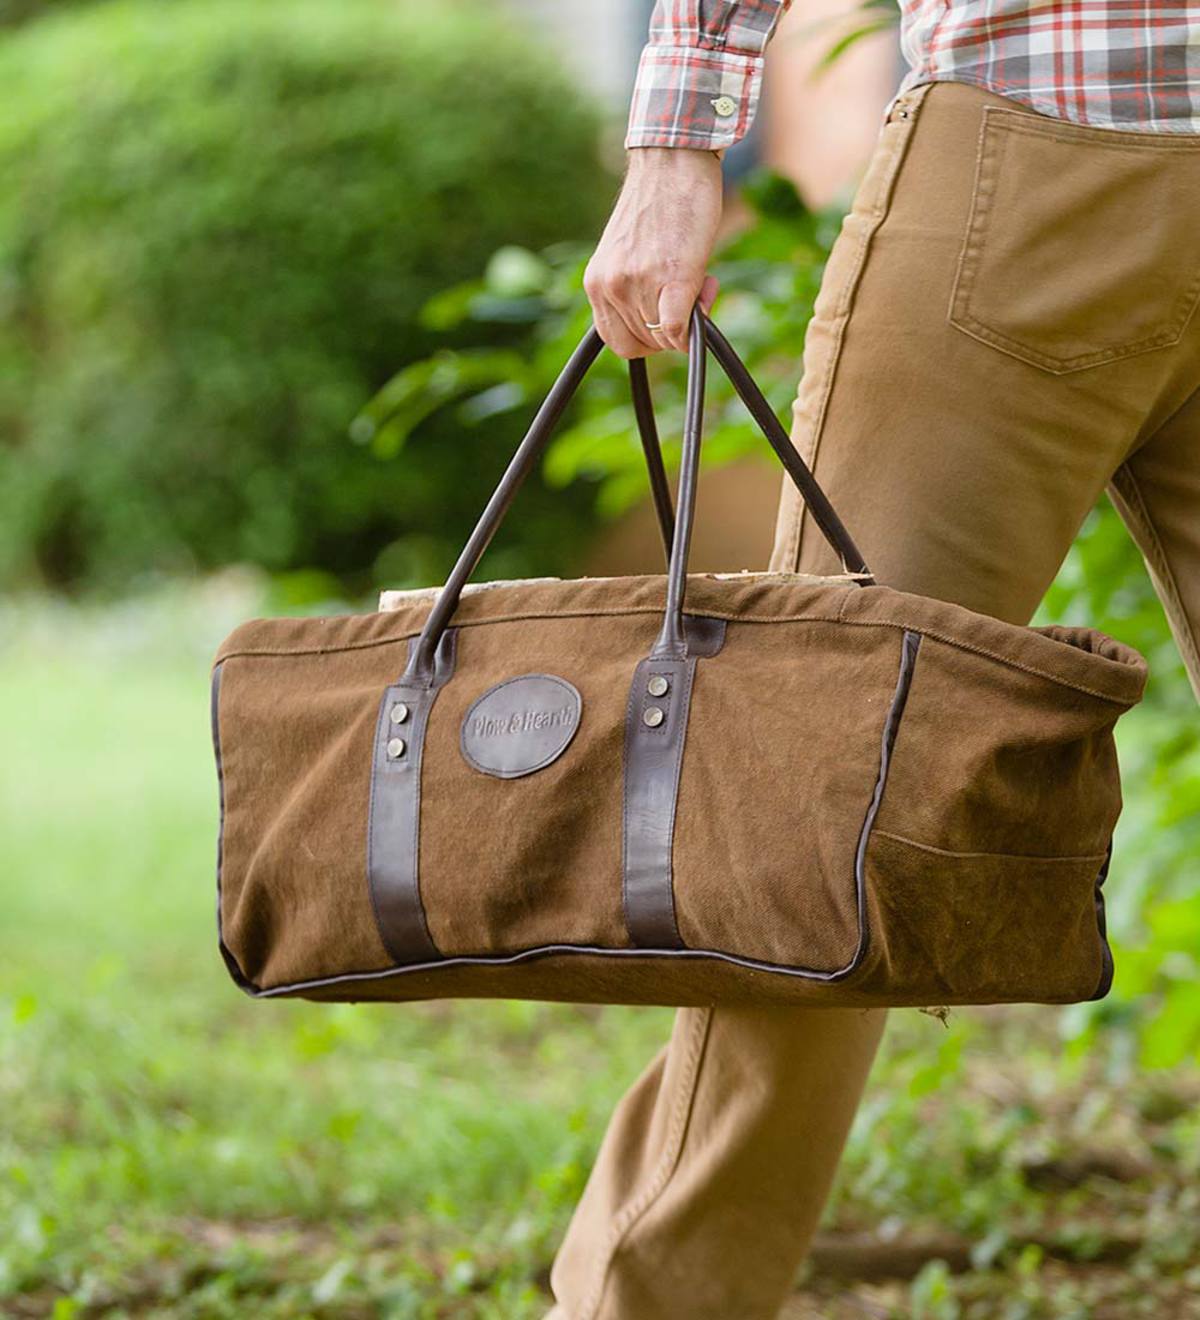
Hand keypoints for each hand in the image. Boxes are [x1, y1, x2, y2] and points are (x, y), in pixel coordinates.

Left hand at [584, 147, 721, 356]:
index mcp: (596, 283)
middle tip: (688, 296)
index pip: (617, 341)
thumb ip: (634, 291)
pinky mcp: (670, 278)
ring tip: (698, 278)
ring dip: (689, 319)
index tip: (665, 320)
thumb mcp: (629, 255)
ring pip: (664, 338)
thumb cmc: (659, 204)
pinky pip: (677, 331)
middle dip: (670, 331)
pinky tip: (703, 294)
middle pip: (643, 343)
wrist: (672, 161)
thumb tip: (664, 328)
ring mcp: (636, 283)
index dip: (646, 340)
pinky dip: (693, 328)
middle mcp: (610, 286)